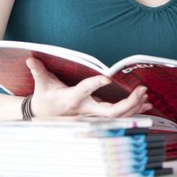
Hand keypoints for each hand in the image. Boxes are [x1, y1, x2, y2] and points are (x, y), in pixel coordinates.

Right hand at [26, 57, 150, 117]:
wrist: (43, 116)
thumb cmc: (45, 97)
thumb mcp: (42, 84)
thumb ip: (39, 71)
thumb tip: (30, 59)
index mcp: (72, 99)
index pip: (85, 90)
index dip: (96, 85)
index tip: (108, 78)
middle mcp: (85, 109)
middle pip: (110, 111)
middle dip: (128, 102)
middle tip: (141, 90)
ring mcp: (93, 116)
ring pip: (118, 116)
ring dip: (134, 106)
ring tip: (145, 94)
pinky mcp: (98, 117)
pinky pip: (119, 117)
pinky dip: (133, 111)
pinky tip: (146, 106)